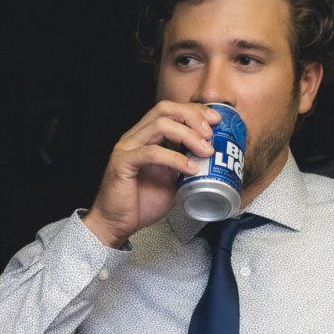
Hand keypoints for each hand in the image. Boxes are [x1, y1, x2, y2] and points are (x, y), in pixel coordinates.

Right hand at [82, 101, 218, 247]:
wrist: (117, 224)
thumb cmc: (141, 203)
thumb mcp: (172, 179)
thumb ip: (185, 163)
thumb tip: (210, 157)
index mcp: (145, 137)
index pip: (170, 110)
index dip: (194, 111)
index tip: (216, 121)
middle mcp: (134, 137)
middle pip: (165, 109)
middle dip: (193, 117)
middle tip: (210, 134)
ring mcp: (127, 148)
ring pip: (160, 125)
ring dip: (188, 135)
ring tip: (205, 151)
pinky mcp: (123, 163)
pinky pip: (152, 152)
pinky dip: (175, 158)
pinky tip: (190, 168)